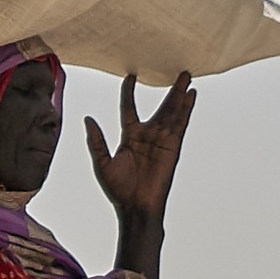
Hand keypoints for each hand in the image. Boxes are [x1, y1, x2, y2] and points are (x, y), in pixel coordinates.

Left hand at [85, 72, 193, 278]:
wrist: (135, 206)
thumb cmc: (118, 190)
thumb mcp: (102, 163)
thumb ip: (96, 141)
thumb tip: (88, 119)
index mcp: (129, 137)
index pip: (129, 109)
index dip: (129, 93)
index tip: (131, 77)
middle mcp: (147, 136)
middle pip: (160, 107)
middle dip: (169, 90)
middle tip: (177, 72)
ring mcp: (161, 140)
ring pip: (171, 112)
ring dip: (179, 95)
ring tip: (186, 76)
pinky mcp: (172, 147)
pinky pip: (180, 124)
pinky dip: (186, 110)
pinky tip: (191, 95)